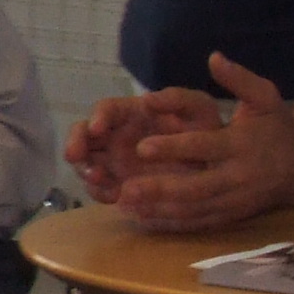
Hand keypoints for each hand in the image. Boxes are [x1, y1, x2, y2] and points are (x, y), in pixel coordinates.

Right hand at [65, 87, 221, 201]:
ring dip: (85, 169)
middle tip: (75, 156)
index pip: (106, 109)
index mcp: (132, 113)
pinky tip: (113, 195)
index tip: (97, 128)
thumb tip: (147, 98)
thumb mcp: (199, 109)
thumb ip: (177, 99)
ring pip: (86, 163)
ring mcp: (114, 162)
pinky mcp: (119, 185)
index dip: (97, 117)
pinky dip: (101, 192)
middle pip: (84, 135)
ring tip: (96, 178)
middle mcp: (116, 135)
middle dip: (75, 142)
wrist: (218, 168)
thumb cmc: (207, 133)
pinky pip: (100, 189)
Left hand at [115, 53, 293, 230]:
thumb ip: (239, 79)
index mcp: (240, 146)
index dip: (173, 148)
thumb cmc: (278, 127)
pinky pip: (197, 224)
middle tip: (125, 187)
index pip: (203, 147)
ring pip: (192, 210)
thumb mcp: (265, 98)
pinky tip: (143, 218)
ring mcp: (233, 201)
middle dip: (159, 189)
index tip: (141, 146)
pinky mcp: (231, 217)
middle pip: (195, 188)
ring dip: (158, 210)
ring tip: (124, 203)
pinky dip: (170, 224)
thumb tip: (213, 57)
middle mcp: (236, 177)